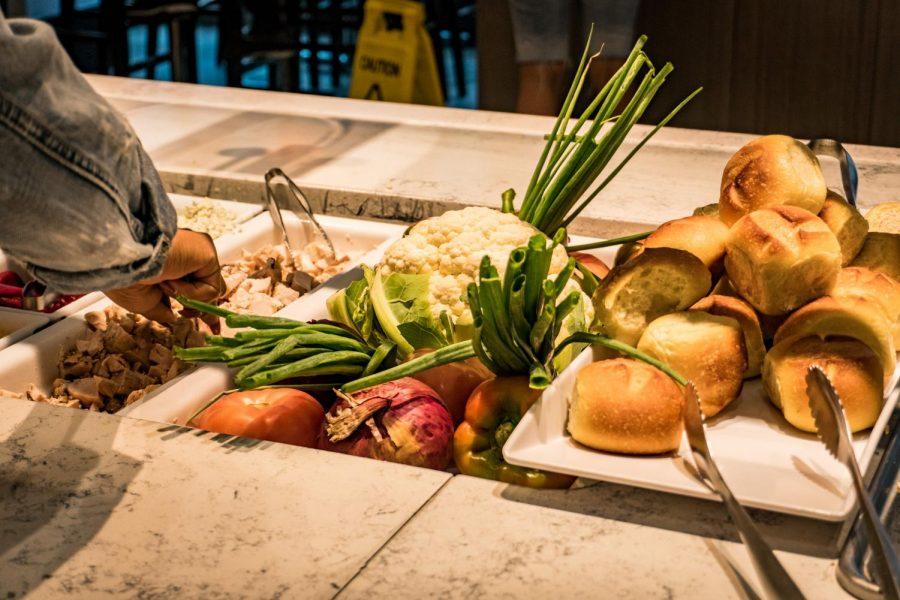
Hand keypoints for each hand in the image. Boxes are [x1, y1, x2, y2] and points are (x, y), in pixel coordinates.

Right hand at [105, 229, 224, 327]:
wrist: (124, 263)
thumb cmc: (125, 280)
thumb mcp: (143, 303)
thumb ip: (161, 311)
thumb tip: (172, 319)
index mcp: (172, 265)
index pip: (196, 287)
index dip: (202, 306)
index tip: (213, 327)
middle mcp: (187, 257)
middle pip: (209, 288)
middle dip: (208, 309)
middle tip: (214, 328)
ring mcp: (198, 254)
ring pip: (211, 291)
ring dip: (188, 299)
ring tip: (165, 288)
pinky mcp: (207, 253)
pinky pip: (211, 288)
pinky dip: (192, 293)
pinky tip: (172, 281)